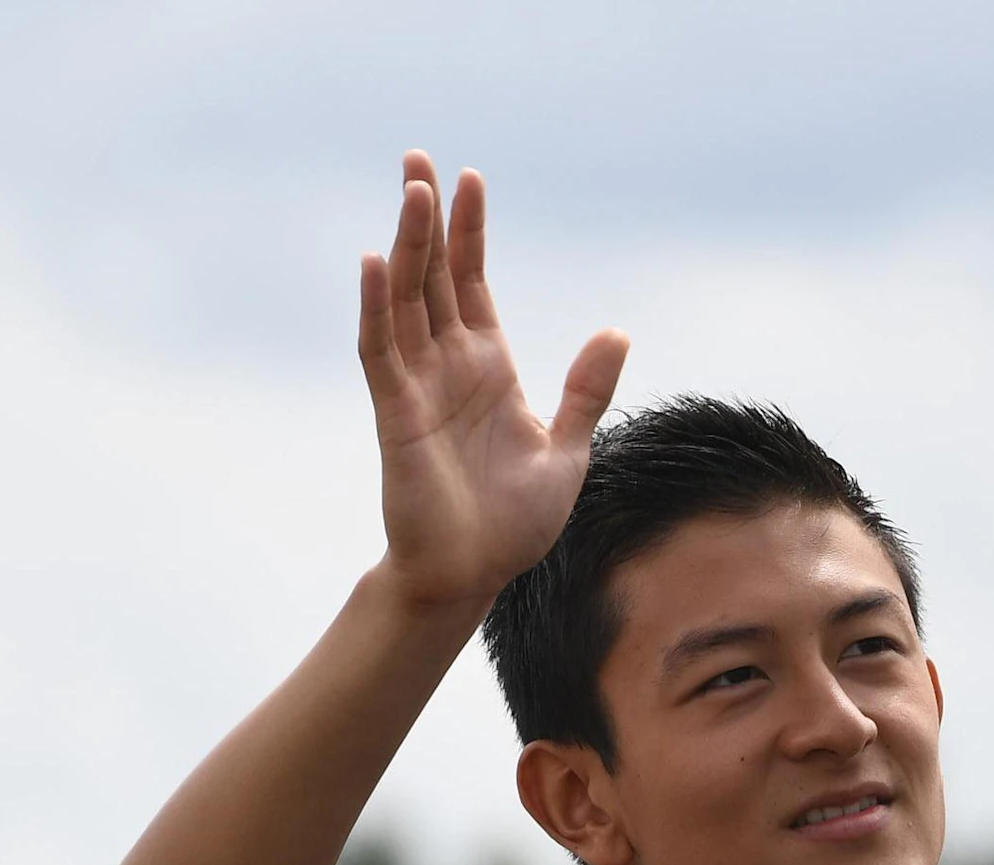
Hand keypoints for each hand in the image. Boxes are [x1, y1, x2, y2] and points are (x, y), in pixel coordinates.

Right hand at [358, 151, 629, 617]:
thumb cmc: (514, 523)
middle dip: (425, 218)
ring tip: (411, 190)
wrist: (474, 575)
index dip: (470, 231)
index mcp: (488, 367)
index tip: (471, 179)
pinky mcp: (395, 413)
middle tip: (416, 159)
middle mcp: (448, 366)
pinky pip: (381, 351)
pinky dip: (377, 307)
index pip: (472, 282)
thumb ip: (586, 391)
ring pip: (405, 300)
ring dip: (406, 246)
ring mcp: (418, 385)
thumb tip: (617, 331)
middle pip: (431, 275)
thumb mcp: (566, 451)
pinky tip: (376, 263)